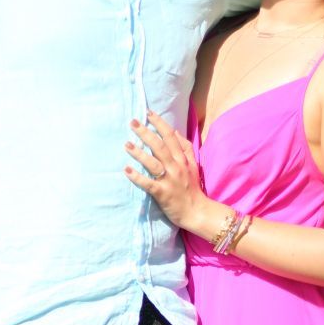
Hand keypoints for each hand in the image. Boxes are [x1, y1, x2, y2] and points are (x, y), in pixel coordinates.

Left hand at [124, 110, 205, 229]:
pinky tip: (127, 170)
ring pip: (153, 163)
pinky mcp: (163, 194)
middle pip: (160, 146)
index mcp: (182, 159)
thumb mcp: (192, 165)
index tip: (148, 113)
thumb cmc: (192, 188)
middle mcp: (176, 167)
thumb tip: (175, 132)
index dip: (159, 123)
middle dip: (146, 133)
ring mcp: (170, 180)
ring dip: (139, 153)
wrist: (197, 211)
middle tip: (133, 122)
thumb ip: (185, 148)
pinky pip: (148, 184)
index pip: (171, 137)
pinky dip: (137, 177)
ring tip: (126, 145)